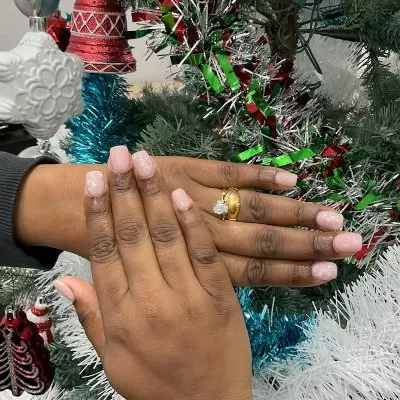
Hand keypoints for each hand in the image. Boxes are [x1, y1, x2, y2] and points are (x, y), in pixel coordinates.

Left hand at [16, 146, 361, 286]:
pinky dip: (258, 176)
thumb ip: (199, 283)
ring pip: (252, 209)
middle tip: (349, 243)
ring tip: (333, 215)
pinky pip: (226, 172)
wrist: (70, 210)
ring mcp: (192, 199)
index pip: (255, 273)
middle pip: (262, 242)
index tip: (330, 275)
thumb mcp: (148, 287)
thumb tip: (235, 288)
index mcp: (189, 267)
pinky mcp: (184, 170)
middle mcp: (197, 237)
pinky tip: (289, 180)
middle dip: (309, 242)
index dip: (295, 273)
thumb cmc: (114, 252)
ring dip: (295, 213)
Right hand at [53, 151, 251, 399]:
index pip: (104, 251)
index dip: (97, 212)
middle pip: (133, 235)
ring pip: (167, 237)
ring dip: (154, 195)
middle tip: (118, 155)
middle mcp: (150, 299)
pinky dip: (192, 222)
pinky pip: (204, 253)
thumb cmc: (155, 382)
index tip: (93, 180)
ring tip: (145, 162)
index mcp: (120, 313)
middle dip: (124, 191)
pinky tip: (181, 195)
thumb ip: (90, 315)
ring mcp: (188, 296)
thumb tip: (62, 281)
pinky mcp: (220, 296)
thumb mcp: (112, 358)